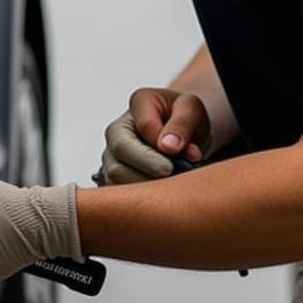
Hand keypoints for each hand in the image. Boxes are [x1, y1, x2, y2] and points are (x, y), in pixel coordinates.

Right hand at [92, 88, 212, 184]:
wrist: (181, 133)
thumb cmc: (185, 119)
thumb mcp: (192, 109)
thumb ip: (183, 122)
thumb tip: (169, 147)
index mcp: (139, 104)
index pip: (145, 126)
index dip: (164, 146)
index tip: (184, 155)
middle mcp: (117, 129)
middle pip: (121, 154)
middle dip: (151, 170)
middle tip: (173, 175)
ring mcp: (110, 154)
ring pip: (116, 177)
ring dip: (145, 186)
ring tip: (168, 184)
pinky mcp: (110, 176)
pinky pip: (117, 193)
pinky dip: (137, 198)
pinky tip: (157, 194)